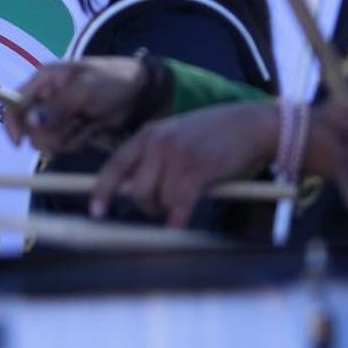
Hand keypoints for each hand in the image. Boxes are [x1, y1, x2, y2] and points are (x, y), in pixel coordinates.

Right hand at [3, 57, 146, 151]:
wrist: (139, 92)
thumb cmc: (112, 80)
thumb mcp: (85, 90)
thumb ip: (57, 106)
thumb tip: (31, 121)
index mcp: (44, 80)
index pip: (14, 104)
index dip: (12, 124)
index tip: (20, 143)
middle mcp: (46, 98)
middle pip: (29, 128)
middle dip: (51, 133)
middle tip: (74, 123)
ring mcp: (58, 115)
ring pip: (46, 140)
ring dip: (66, 137)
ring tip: (86, 122)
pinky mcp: (70, 129)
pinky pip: (62, 144)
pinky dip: (76, 141)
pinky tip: (91, 128)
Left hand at [88, 102, 281, 225]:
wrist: (251, 124)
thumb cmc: (215, 134)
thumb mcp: (176, 135)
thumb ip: (153, 156)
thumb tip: (130, 189)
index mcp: (149, 133)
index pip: (115, 164)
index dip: (102, 190)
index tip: (96, 211)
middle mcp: (158, 142)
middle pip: (135, 190)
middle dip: (147, 206)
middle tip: (163, 207)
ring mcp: (177, 156)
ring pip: (158, 201)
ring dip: (169, 210)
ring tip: (187, 199)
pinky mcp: (197, 171)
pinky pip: (178, 207)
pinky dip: (178, 220)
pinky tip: (181, 224)